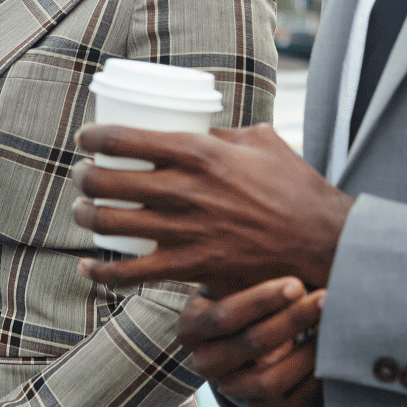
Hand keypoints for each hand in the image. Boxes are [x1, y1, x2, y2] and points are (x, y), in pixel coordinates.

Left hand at [71, 123, 353, 294]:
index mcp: (200, 152)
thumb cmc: (296, 188)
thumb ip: (223, 135)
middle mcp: (184, 190)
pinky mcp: (190, 268)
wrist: (323, 243)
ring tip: (83, 211)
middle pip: (107, 181)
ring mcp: (185, 232)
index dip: (93, 138)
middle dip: (84, 176)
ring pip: (111, 224)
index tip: (86, 140)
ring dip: (86, 216)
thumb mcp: (261, 142)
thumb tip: (198, 132)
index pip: (125, 139)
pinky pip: (131, 273)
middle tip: (82, 175)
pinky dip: (102, 272)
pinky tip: (88, 267)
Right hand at [181, 276, 325, 406]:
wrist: (240, 327)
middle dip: (293, 320)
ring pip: (270, 380)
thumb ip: (241, 270)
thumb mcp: (229, 277)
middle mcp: (205, 363)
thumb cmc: (238, 290)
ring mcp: (232, 388)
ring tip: (331, 325)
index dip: (263, 300)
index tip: (296, 284)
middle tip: (323, 298)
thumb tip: (271, 250)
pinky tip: (331, 351)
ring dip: (307, 352)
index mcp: (191, 328)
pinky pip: (292, 399)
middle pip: (251, 345)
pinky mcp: (260, 404)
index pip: (225, 316)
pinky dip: (315, 376)